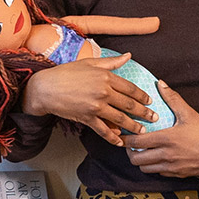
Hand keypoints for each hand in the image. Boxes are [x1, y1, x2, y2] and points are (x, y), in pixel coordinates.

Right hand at [21, 56, 155, 144]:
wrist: (45, 88)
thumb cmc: (65, 73)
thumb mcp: (89, 63)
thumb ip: (111, 62)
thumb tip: (128, 56)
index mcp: (105, 76)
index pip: (130, 88)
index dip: (142, 96)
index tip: (149, 101)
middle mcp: (103, 91)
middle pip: (129, 104)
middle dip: (144, 112)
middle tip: (154, 117)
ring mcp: (96, 106)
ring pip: (120, 118)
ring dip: (133, 126)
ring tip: (142, 132)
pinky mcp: (87, 118)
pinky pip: (103, 130)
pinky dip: (112, 138)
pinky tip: (119, 142)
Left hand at [122, 83, 198, 176]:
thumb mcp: (188, 113)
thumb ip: (172, 98)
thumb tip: (160, 83)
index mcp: (166, 139)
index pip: (137, 142)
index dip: (126, 139)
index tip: (123, 134)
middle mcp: (165, 155)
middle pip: (136, 159)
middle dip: (130, 152)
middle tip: (131, 144)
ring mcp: (170, 167)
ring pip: (144, 168)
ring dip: (141, 161)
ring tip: (142, 152)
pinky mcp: (175, 174)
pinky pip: (157, 173)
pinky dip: (153, 167)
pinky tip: (155, 157)